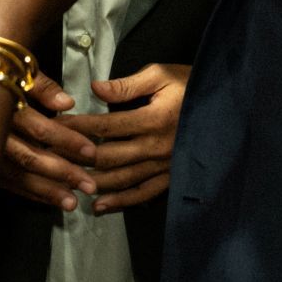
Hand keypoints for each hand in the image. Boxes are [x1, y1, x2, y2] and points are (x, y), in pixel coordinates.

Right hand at [0, 70, 96, 209]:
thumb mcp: (16, 69)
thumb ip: (42, 87)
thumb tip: (68, 103)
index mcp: (4, 107)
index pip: (40, 129)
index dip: (66, 140)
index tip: (90, 151)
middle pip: (30, 158)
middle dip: (62, 173)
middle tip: (89, 185)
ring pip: (17, 175)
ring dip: (45, 190)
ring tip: (71, 203)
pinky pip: (6, 181)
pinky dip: (28, 191)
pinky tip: (48, 200)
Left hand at [61, 63, 189, 211]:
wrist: (229, 108)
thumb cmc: (192, 85)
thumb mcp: (162, 75)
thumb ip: (127, 85)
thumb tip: (96, 88)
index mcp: (153, 119)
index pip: (106, 125)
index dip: (79, 127)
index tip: (56, 125)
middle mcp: (157, 147)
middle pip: (110, 157)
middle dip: (78, 157)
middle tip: (52, 157)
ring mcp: (165, 166)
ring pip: (123, 180)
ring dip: (94, 182)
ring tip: (68, 183)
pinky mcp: (172, 177)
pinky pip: (144, 194)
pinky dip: (121, 201)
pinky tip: (100, 205)